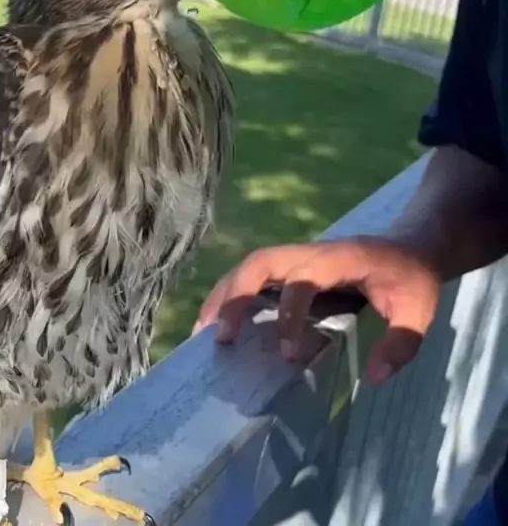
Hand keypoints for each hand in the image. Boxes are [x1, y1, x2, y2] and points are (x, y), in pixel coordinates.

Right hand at [195, 237, 441, 384]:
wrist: (410, 245)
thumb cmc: (412, 278)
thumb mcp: (420, 311)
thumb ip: (401, 344)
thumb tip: (373, 379)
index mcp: (338, 259)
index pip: (301, 281)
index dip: (290, 316)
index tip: (288, 355)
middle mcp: (308, 253)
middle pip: (258, 263)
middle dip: (235, 298)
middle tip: (222, 338)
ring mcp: (295, 257)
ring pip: (247, 267)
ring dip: (223, 296)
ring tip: (203, 333)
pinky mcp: (289, 266)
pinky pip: (251, 275)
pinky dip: (229, 295)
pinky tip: (217, 323)